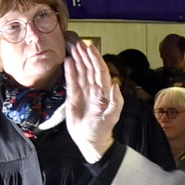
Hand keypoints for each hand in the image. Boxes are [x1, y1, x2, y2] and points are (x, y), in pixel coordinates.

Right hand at [63, 40, 121, 162]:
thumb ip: (116, 101)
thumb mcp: (112, 116)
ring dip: (78, 60)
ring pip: (81, 72)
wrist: (90, 140)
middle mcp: (94, 89)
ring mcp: (84, 92)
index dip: (96, 59)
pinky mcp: (74, 97)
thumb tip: (116, 84)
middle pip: (90, 68)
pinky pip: (72, 81)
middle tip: (80, 43)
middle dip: (86, 55)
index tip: (91, 48)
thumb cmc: (102, 129)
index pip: (100, 71)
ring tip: (74, 48)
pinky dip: (70, 71)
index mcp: (104, 92)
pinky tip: (68, 61)